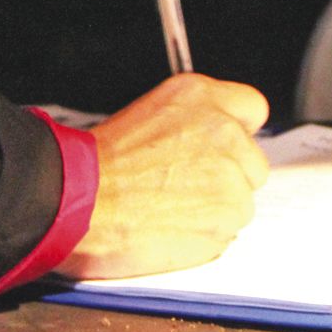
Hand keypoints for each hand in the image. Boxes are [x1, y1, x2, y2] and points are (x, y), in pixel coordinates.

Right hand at [55, 74, 270, 279]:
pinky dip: (206, 235)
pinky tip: (171, 226)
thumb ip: (192, 121)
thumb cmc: (98, 166)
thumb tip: (209, 137)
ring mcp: (229, 175)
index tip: (224, 148)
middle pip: (252, 161)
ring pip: (240, 200)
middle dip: (228, 176)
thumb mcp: (147, 114)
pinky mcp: (227, 218)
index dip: (237, 132)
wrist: (79, 202)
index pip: (252, 108)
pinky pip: (227, 231)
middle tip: (186, 186)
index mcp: (199, 96)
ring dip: (215, 208)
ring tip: (170, 207)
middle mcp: (222, 130)